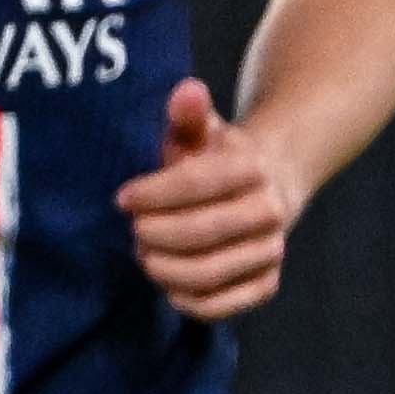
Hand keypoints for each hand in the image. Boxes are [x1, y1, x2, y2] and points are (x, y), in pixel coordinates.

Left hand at [120, 77, 299, 318]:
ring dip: (165, 268)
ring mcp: (272, 250)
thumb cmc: (216, 159)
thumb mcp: (200, 132)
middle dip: (155, 234)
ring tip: (146, 255)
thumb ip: (189, 114)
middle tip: (133, 231)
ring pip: (210, 272)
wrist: (268, 187)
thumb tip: (187, 90)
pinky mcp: (267, 283)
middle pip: (202, 232)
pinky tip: (168, 284)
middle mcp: (270, 211)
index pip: (197, 184)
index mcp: (253, 168)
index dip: (153, 194)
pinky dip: (189, 301)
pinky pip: (225, 304)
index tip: (122, 198)